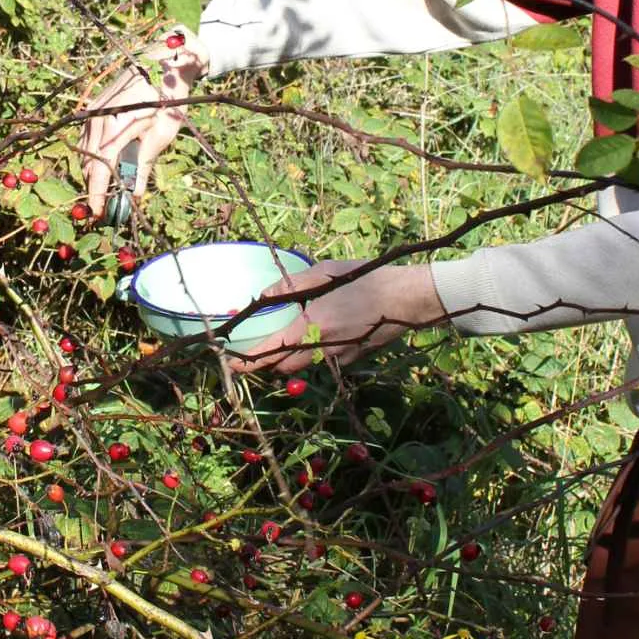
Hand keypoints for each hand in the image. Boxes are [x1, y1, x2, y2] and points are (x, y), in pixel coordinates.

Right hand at [78, 44, 205, 217]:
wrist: (162, 62)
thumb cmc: (168, 97)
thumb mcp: (163, 133)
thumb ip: (145, 163)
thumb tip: (133, 194)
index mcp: (116, 123)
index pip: (101, 166)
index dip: (97, 193)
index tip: (98, 214)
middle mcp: (98, 117)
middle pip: (89, 161)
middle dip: (95, 187)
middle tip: (104, 208)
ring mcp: (92, 111)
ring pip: (84, 152)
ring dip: (93, 173)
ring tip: (105, 192)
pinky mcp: (92, 108)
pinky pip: (85, 139)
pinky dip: (91, 157)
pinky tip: (102, 168)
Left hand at [229, 258, 446, 377]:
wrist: (408, 300)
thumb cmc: (368, 279)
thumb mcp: (327, 272)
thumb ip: (293, 284)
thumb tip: (265, 294)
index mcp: (313, 325)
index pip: (270, 351)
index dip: (247, 361)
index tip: (229, 362)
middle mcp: (322, 348)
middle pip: (283, 366)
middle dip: (265, 361)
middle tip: (253, 348)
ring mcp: (338, 358)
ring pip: (301, 366)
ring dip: (287, 358)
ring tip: (280, 339)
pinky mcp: (352, 360)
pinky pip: (322, 362)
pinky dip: (311, 353)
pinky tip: (317, 334)